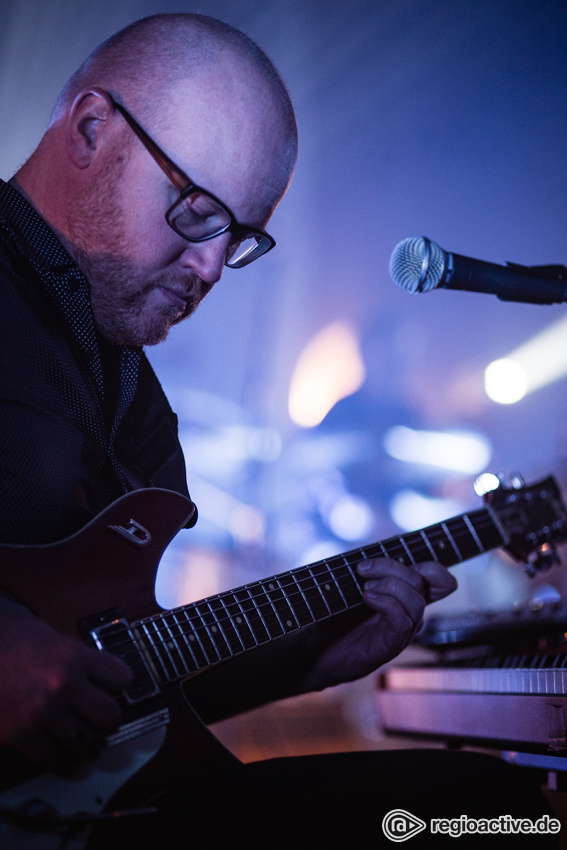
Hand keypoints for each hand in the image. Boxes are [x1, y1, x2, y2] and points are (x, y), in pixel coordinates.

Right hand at [0, 613, 132, 773]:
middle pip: (109, 714)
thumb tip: (83, 663)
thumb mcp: (42, 632)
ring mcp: (44, 712)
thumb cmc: (1, 639)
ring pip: (86, 742)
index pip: (119, 675)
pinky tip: (67, 764)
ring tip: (90, 748)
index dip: (120, 684)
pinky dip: (65, 766)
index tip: (117, 689)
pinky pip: (54, 760)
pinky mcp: (21, 735)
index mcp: (73, 656)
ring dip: (91, 748)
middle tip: (105, 722)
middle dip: (110, 721)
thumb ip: (67, 650)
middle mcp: (65, 685)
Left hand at [301, 558, 456, 690]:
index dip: (433, 569)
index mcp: (404, 598)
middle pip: (422, 581)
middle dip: (391, 566)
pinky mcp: (389, 647)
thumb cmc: (328, 616)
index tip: (398, 558)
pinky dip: (386, 602)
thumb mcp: (347, 584)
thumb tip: (374, 557)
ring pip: (416, 601)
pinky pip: (403, 620)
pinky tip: (367, 598)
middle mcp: (408, 614)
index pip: (440, 583)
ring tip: (364, 589)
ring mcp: (400, 632)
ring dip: (389, 585)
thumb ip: (367, 571)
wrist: (311, 650)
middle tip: (362, 569)